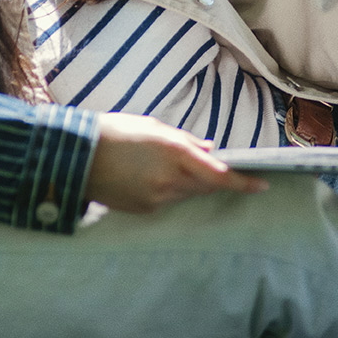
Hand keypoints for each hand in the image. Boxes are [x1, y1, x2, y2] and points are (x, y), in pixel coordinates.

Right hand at [84, 112, 266, 213]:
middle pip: (205, 186)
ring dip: (187, 183)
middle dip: (211, 178)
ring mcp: (156, 198)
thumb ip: (186, 140)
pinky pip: (166, 202)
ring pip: (186, 194)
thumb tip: (211, 150)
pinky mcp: (144, 209)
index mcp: (175, 153)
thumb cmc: (116, 133)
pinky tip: (145, 176)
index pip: (219, 175)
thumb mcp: (154, 127)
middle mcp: (170, 180)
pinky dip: (166, 191)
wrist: (75, 157)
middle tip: (209, 165)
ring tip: (162, 164)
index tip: (262, 185)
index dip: (243, 182)